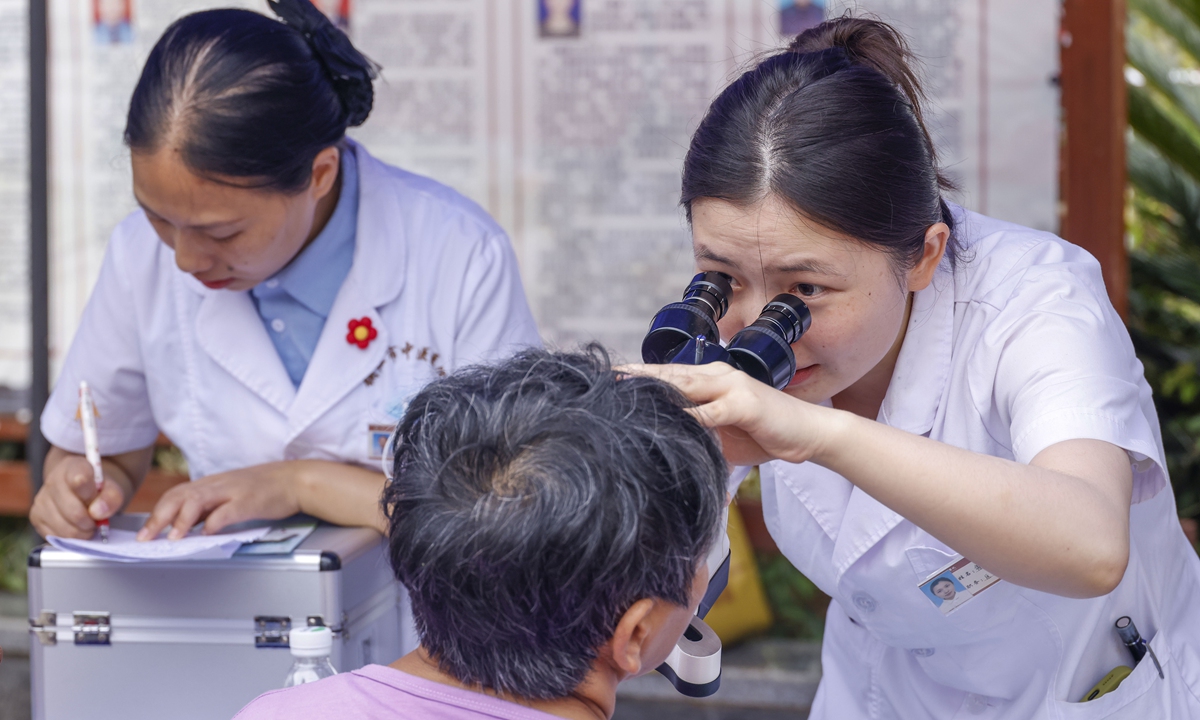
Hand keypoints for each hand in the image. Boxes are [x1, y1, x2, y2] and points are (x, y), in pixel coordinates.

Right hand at [30, 452, 128, 538]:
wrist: (82, 489)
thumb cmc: (99, 488)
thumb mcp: (113, 488)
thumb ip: (112, 497)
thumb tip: (98, 513)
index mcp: (74, 467)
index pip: (80, 480)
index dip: (91, 496)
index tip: (97, 502)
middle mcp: (53, 481)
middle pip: (74, 512)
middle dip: (91, 522)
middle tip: (97, 520)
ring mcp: (41, 499)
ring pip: (65, 528)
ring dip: (82, 532)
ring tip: (88, 524)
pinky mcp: (36, 516)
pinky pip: (55, 536)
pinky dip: (70, 537)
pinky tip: (75, 527)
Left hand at [138, 462, 300, 539]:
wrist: (295, 479)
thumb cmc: (266, 489)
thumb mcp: (232, 495)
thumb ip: (210, 508)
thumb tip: (189, 525)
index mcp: (212, 483)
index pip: (176, 494)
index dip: (157, 513)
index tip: (146, 533)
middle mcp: (217, 484)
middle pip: (179, 496)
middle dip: (159, 518)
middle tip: (147, 538)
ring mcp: (232, 491)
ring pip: (197, 500)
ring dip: (182, 520)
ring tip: (173, 537)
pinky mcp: (249, 501)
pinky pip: (226, 511)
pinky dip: (213, 522)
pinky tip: (207, 533)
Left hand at [619, 362, 840, 465]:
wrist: (809, 434)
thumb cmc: (764, 433)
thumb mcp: (723, 433)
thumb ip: (697, 430)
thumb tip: (667, 439)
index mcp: (711, 379)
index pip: (669, 376)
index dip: (639, 376)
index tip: (609, 378)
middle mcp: (718, 376)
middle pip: (670, 375)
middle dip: (637, 376)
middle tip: (606, 377)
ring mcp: (732, 387)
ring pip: (686, 384)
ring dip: (655, 386)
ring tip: (626, 388)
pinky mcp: (745, 405)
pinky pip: (711, 411)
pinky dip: (690, 415)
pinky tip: (671, 418)